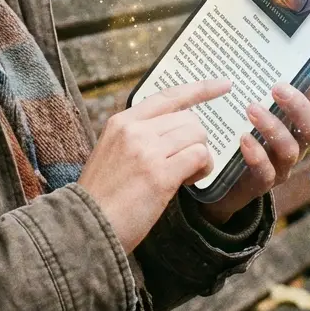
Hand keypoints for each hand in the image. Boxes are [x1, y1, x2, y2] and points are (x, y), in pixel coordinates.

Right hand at [78, 79, 230, 253]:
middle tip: (184, 165)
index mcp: (121, 122)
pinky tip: (188, 183)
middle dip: (195, 141)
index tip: (224, 85)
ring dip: (200, 156)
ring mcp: (147, 151)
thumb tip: (173, 130)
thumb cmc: (101, 196)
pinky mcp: (160, 174)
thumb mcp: (111, 152)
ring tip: (185, 175)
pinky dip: (202, 169)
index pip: (168, 95)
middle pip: (189, 119)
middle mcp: (134, 130)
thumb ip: (137, 136)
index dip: (199, 89)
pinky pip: (199, 157)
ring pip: (197, 136)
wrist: (85, 226)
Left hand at [197, 50, 309, 224]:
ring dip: (273, 128)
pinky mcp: (258, 185)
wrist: (215, 183)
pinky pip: (265, 174)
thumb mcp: (240, 106)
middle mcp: (293, 143)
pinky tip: (243, 140)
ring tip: (252, 109)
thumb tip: (249, 38)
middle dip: (298, 107)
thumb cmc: (233, 135)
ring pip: (290, 150)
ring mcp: (279, 166)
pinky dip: (256, 156)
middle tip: (278, 88)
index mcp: (292, 122)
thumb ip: (249, 80)